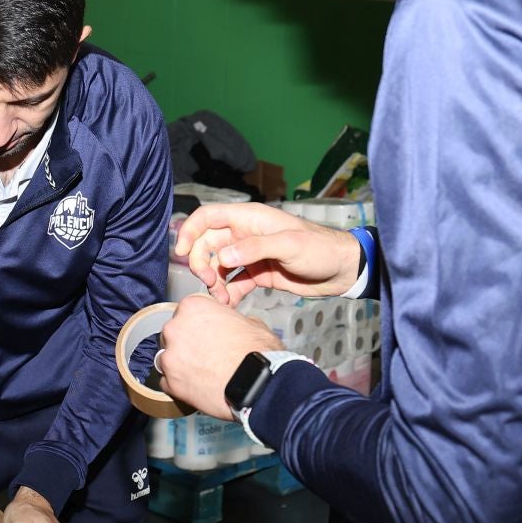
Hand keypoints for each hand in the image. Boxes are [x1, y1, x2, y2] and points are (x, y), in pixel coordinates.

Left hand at [158, 293, 285, 419]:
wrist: (256, 383)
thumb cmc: (256, 353)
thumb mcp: (251, 323)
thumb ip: (232, 320)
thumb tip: (234, 325)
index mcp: (192, 307)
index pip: (188, 309)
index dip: (200, 322)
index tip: (207, 330)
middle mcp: (174, 329)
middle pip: (174, 332)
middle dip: (187, 341)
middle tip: (207, 351)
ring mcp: (169, 357)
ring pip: (168, 357)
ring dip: (181, 362)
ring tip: (203, 371)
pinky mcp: (170, 383)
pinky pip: (168, 381)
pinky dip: (180, 383)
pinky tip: (197, 385)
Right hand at [174, 202, 360, 304]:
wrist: (341, 271)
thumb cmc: (319, 249)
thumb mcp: (289, 245)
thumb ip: (254, 249)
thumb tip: (222, 256)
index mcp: (249, 219)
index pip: (208, 217)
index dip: (190, 231)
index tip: (180, 252)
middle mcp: (245, 235)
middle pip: (207, 244)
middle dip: (201, 262)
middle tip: (209, 282)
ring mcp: (250, 256)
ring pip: (218, 265)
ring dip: (214, 282)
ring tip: (221, 298)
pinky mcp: (257, 275)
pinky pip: (233, 283)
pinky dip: (228, 294)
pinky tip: (230, 305)